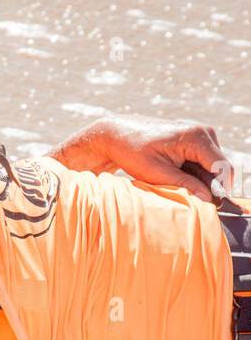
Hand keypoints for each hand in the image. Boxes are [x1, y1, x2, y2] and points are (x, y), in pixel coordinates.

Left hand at [50, 116, 229, 202]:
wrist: (117, 134)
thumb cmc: (132, 151)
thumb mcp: (156, 173)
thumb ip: (185, 185)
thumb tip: (208, 200)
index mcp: (195, 137)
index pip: (222, 168)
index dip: (219, 190)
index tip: (208, 207)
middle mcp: (203, 132)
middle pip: (220, 169)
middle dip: (209, 187)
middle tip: (187, 199)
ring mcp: (201, 134)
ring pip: (213, 168)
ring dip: (201, 182)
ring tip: (174, 185)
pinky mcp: (195, 140)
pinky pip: (204, 163)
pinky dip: (195, 175)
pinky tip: (175, 178)